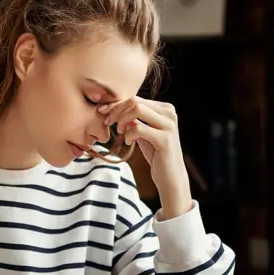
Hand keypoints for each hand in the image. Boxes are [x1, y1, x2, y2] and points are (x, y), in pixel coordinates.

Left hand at [99, 97, 191, 219]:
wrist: (170, 176)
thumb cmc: (156, 153)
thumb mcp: (144, 132)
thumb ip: (134, 119)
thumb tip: (113, 108)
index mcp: (165, 108)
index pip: (136, 98)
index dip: (117, 104)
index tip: (103, 112)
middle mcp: (169, 113)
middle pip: (135, 101)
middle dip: (117, 110)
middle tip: (108, 122)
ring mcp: (168, 125)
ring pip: (137, 109)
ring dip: (122, 120)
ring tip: (120, 132)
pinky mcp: (165, 139)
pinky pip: (139, 129)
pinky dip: (129, 134)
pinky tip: (129, 142)